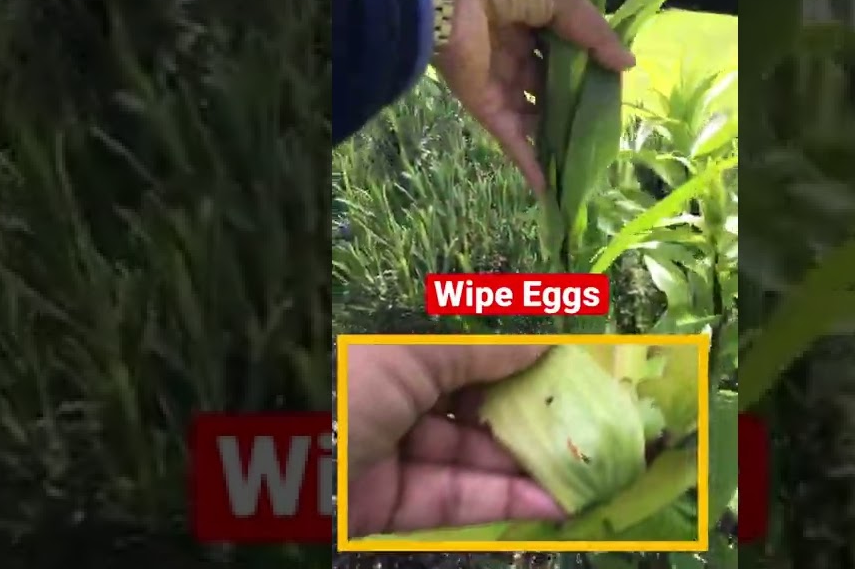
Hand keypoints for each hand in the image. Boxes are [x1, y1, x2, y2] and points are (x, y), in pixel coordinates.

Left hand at [345, 344, 563, 536]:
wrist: (276, 462)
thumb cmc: (349, 384)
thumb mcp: (416, 353)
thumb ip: (481, 353)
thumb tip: (541, 347)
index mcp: (389, 354)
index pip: (458, 361)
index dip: (507, 366)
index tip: (557, 372)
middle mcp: (389, 402)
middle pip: (467, 413)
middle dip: (522, 420)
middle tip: (577, 423)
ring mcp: (389, 457)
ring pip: (466, 461)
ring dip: (522, 466)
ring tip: (578, 466)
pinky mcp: (389, 506)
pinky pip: (452, 500)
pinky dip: (502, 501)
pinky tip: (551, 500)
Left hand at [433, 0, 635, 193]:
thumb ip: (592, 31)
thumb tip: (627, 64)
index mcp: (528, 8)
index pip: (563, 40)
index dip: (588, 60)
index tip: (613, 80)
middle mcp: (512, 43)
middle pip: (549, 79)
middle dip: (575, 100)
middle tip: (606, 123)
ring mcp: (496, 76)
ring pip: (534, 112)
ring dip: (558, 133)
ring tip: (589, 159)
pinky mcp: (481, 103)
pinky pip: (510, 135)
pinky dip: (529, 161)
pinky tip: (551, 189)